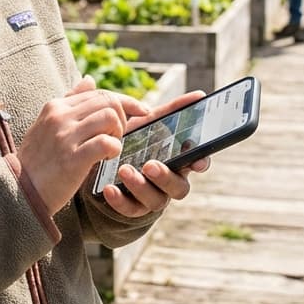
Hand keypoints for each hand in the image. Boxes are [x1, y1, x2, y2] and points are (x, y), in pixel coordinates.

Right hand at [17, 77, 148, 215]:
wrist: (20, 191)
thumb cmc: (38, 159)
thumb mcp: (48, 124)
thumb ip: (70, 101)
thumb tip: (90, 78)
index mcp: (56, 106)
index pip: (99, 92)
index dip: (126, 101)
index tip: (142, 111)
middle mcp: (60, 116)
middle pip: (108, 101)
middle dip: (123, 118)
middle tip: (117, 136)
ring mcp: (65, 136)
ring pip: (110, 117)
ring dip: (118, 133)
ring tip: (110, 147)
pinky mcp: (72, 158)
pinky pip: (107, 142)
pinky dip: (114, 149)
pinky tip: (106, 158)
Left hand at [100, 90, 212, 217]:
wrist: (103, 160)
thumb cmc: (135, 140)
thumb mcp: (151, 123)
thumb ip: (172, 110)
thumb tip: (200, 94)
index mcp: (178, 160)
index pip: (198, 164)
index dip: (201, 163)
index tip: (197, 161)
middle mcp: (169, 182)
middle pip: (178, 187)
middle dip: (165, 177)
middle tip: (149, 164)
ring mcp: (152, 197)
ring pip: (156, 200)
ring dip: (140, 186)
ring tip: (124, 170)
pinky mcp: (132, 207)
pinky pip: (130, 209)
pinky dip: (120, 200)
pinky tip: (109, 188)